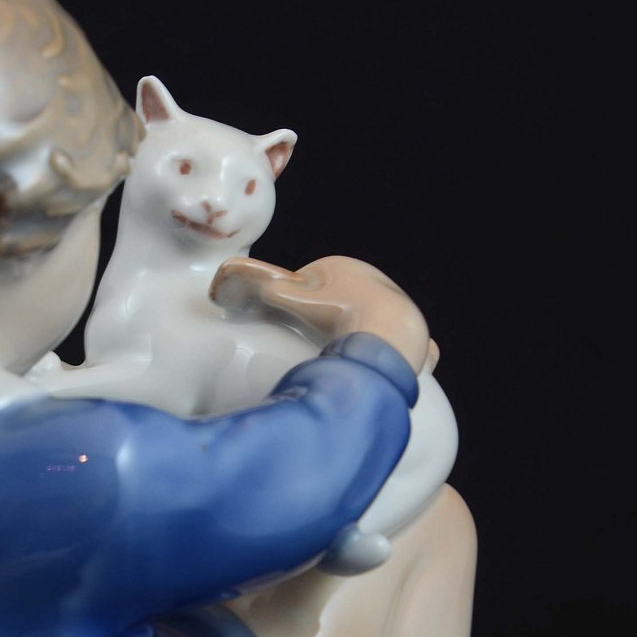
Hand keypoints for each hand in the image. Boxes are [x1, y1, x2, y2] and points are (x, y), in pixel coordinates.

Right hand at [210, 254, 429, 373]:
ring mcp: (399, 310)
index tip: (289, 326)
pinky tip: (375, 369)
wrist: (388, 340)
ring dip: (353, 339)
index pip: (311, 285)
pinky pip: (396, 348)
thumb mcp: (288, 298)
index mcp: (345, 267)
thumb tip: (221, 281)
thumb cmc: (338, 315)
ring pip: (367, 325)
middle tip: (310, 349)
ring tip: (337, 362)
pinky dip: (387, 358)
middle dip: (324, 323)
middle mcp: (376, 283)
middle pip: (338, 306)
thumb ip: (256, 286)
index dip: (295, 306)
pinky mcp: (414, 340)